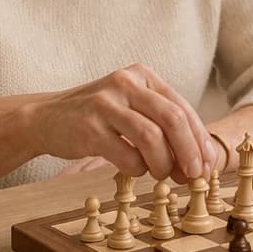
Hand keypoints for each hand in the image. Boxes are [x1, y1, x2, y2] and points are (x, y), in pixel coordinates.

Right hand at [30, 64, 214, 182]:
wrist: (46, 118)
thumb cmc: (98, 117)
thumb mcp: (131, 106)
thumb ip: (162, 125)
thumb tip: (199, 160)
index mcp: (142, 75)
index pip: (182, 108)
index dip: (199, 140)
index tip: (206, 166)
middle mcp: (126, 83)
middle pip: (172, 119)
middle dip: (189, 152)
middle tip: (193, 176)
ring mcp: (106, 104)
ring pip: (152, 138)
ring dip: (163, 164)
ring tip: (161, 175)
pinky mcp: (90, 127)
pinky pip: (126, 155)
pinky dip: (137, 168)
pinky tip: (135, 169)